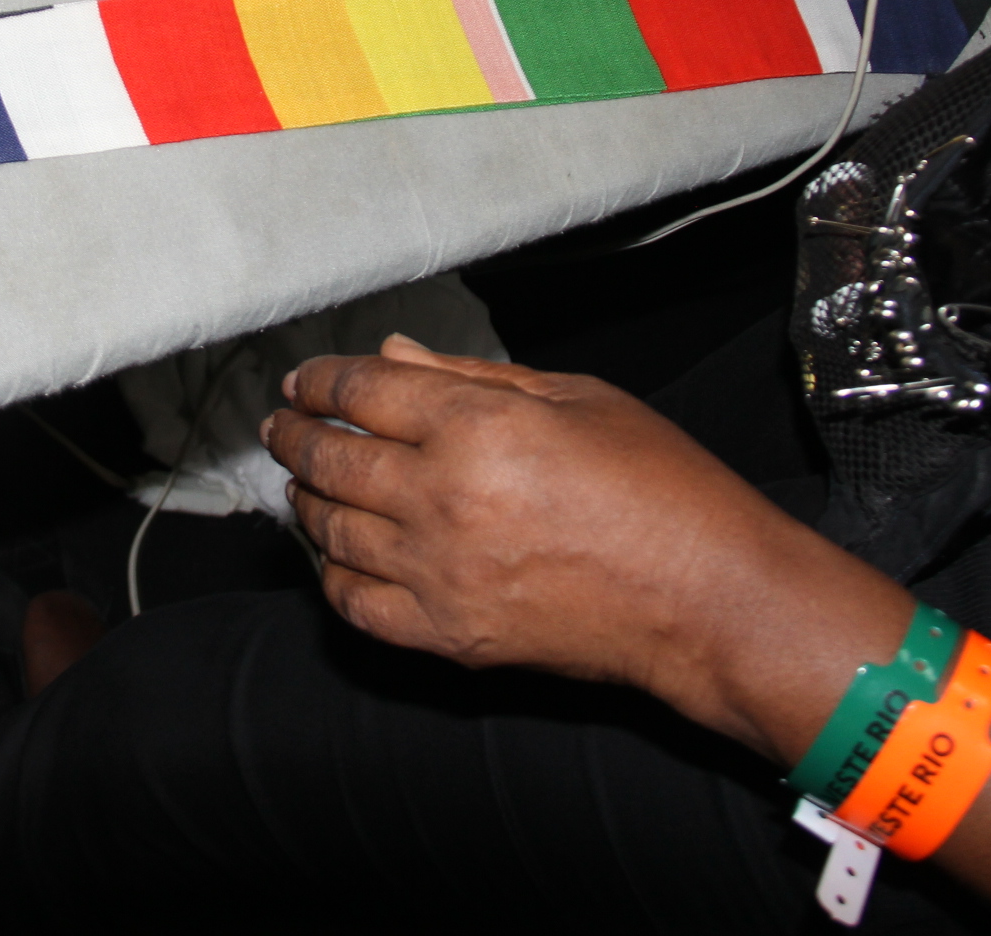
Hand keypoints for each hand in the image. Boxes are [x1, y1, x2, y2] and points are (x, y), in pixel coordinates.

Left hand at [260, 335, 910, 757]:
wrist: (708, 598)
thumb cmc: (662, 488)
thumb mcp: (575, 398)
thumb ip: (470, 376)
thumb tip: (393, 354)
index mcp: (478, 426)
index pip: (362, 389)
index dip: (321, 380)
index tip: (304, 382)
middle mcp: (445, 498)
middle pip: (331, 458)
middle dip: (295, 436)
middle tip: (283, 428)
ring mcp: (441, 574)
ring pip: (332, 531)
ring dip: (307, 501)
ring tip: (304, 485)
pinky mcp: (450, 635)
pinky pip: (357, 605)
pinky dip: (334, 576)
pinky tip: (336, 555)